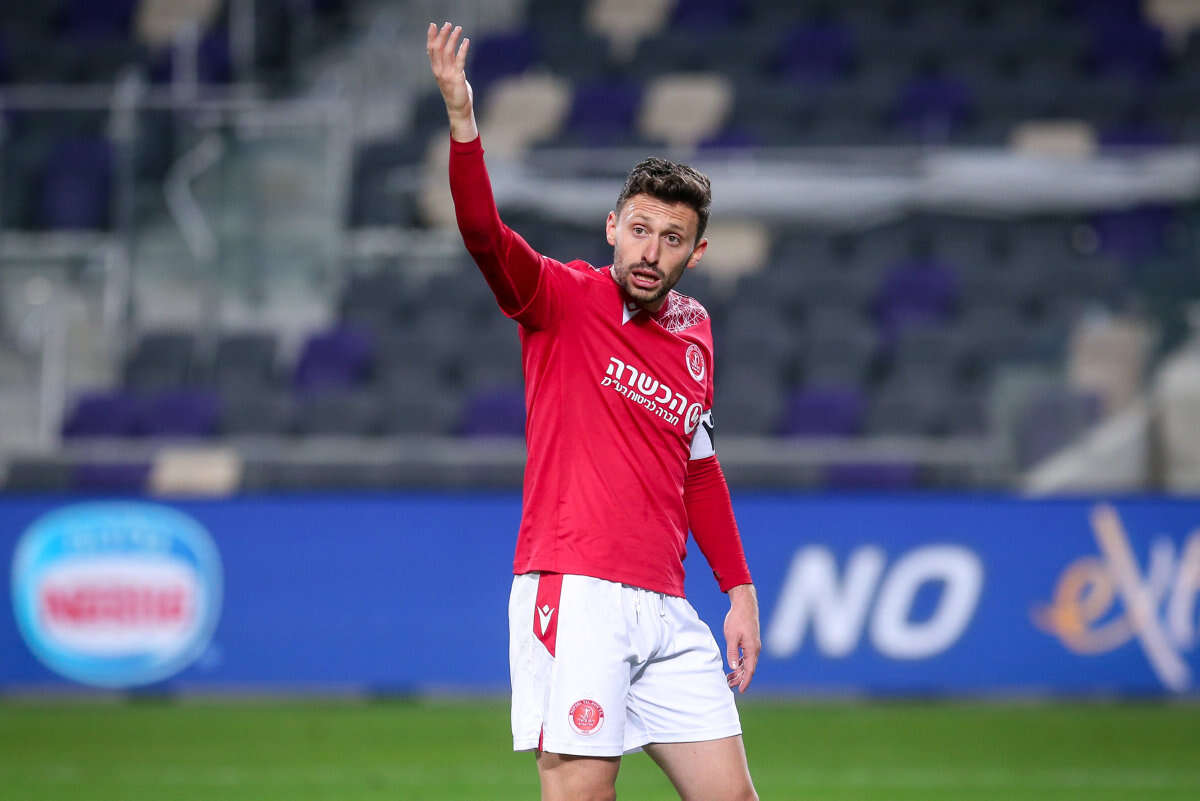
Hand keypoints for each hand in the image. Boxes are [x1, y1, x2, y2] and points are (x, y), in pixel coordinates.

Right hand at [426, 21, 476, 140]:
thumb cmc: (455, 93)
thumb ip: (447, 64)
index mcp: (435, 70)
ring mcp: (447, 74)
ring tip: (458, 28)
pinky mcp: (457, 78)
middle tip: (448, 24)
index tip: (433, 25)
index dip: (431, 37)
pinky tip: (466, 41)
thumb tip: (448, 52)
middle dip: (442, 34)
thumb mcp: (449, 76)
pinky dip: (463, 49)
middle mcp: (439, 71)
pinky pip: (459, 60)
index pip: (430, 50)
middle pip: (437, 48)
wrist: (459, 109)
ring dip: (453, 38)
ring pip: (448, 52)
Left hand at [724, 584, 760, 692]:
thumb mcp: (731, 636)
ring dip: (739, 671)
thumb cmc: (737, 619)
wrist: (744, 605)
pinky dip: (740, 663)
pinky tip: (734, 666)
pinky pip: (746, 656)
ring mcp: (753, 645)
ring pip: (747, 663)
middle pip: (749, 668)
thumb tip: (732, 667)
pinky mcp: (750, 641)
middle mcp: (755, 649)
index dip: (745, 681)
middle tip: (730, 685)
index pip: (750, 670)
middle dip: (740, 678)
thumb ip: (732, 652)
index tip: (741, 690)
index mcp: (752, 649)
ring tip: (730, 678)